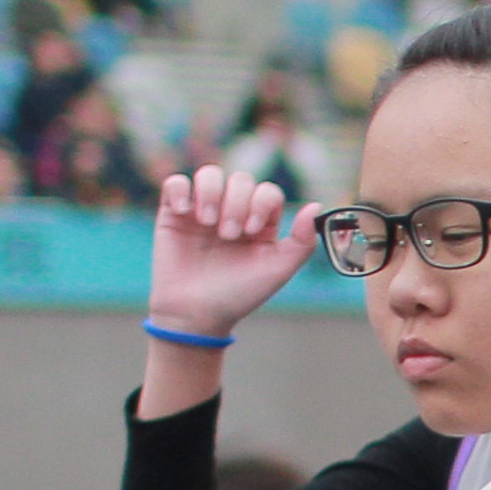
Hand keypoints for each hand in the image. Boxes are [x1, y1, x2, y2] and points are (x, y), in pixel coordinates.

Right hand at [148, 166, 311, 338]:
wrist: (195, 315)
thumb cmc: (238, 294)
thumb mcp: (277, 270)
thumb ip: (301, 241)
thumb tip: (316, 206)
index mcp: (259, 222)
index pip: (267, 191)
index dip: (261, 202)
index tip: (251, 230)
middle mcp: (232, 211)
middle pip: (240, 179)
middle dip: (236, 203)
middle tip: (228, 234)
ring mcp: (202, 210)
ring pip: (209, 174)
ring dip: (211, 192)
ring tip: (207, 222)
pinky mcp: (173, 214)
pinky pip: (176, 183)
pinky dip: (180, 190)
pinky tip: (184, 211)